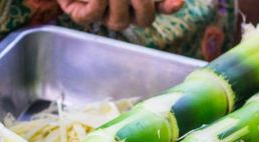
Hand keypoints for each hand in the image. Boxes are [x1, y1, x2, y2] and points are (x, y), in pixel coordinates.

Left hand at [56, 0, 184, 30]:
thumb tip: (174, 0)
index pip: (161, 8)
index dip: (170, 6)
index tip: (177, 2)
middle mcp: (124, 10)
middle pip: (145, 20)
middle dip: (143, 4)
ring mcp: (103, 15)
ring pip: (119, 23)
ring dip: (118, 2)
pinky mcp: (82, 15)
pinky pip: (94, 14)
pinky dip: (98, 2)